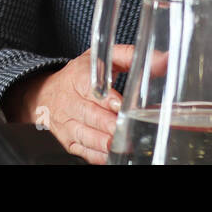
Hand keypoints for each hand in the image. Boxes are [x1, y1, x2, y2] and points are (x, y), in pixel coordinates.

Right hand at [9, 44, 133, 164]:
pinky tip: (109, 154)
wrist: (46, 92)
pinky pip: (81, 150)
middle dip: (107, 124)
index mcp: (78, 77)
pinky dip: (95, 154)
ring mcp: (67, 123)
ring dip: (102, 141)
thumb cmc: (80, 74)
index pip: (90, 88)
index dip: (105, 98)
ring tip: (118, 144)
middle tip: (123, 129)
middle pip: (88, 114)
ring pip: (84, 134)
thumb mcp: (102, 57)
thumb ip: (131, 56)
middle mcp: (70, 101)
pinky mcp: (68, 140)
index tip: (118, 104)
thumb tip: (164, 60)